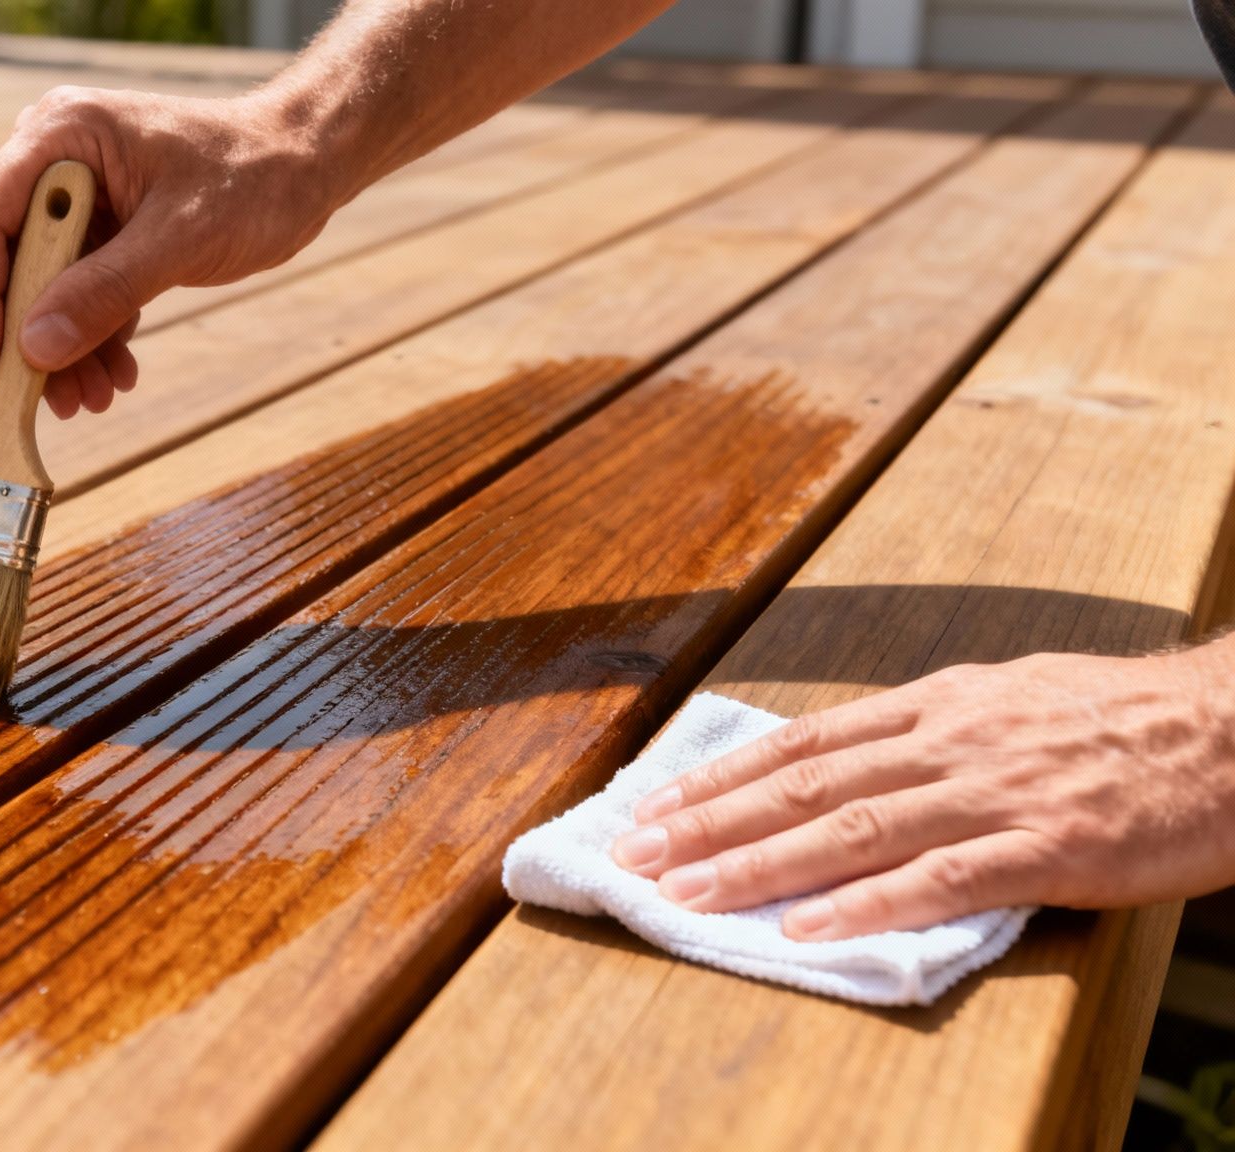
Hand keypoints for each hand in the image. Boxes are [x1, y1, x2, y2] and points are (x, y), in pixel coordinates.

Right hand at [0, 85, 341, 418]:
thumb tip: (36, 350)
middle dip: (29, 338)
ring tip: (92, 400)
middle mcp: (56, 160)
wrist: (306, 163)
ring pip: (43, 285)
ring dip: (63, 348)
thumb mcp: (179, 239)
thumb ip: (105, 291)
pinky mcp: (103, 226)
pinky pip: (79, 288)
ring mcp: (79, 195)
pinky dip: (94, 333)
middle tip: (47, 402)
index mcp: (60, 136)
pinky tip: (116, 374)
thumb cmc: (253, 178)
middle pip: (7, 261)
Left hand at [612, 642, 1234, 940]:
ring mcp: (994, 793)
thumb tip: (849, 764)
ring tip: (688, 893)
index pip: (803, 744)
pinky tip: (809, 929)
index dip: (721, 777)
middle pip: (805, 785)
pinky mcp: (1046, 848)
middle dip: (709, 822)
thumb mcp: (1008, 701)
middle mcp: (948, 741)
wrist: (1233, 729)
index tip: (654, 804)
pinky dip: (866, 905)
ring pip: (852, 829)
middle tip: (634, 854)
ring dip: (759, 864)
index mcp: (937, 706)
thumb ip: (927, 734)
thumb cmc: (1120, 720)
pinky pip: (940, 880)